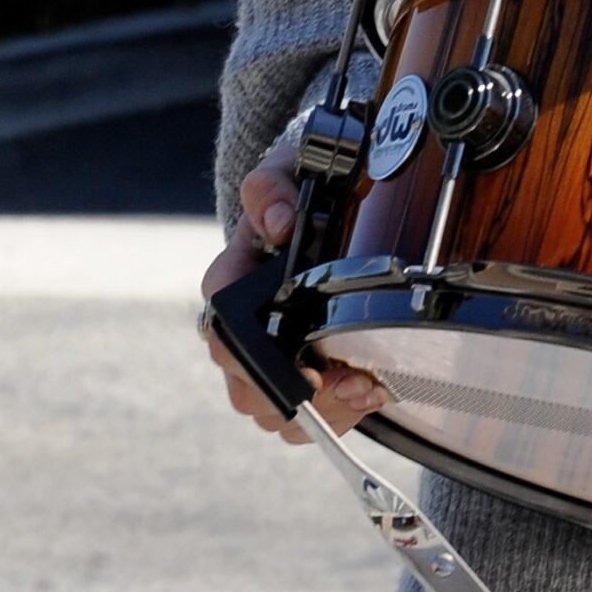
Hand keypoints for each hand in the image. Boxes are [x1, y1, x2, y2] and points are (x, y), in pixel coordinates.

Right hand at [199, 126, 385, 445]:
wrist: (319, 207)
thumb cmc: (299, 192)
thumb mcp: (287, 171)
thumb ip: (273, 186)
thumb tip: (280, 221)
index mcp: (231, 281)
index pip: (221, 330)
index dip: (252, 358)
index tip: (303, 364)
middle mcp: (238, 329)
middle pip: (245, 389)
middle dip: (298, 397)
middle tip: (349, 379)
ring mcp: (264, 359)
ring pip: (272, 415)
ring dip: (323, 411)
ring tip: (366, 387)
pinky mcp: (296, 377)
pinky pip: (304, 420)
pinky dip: (339, 414)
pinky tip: (370, 392)